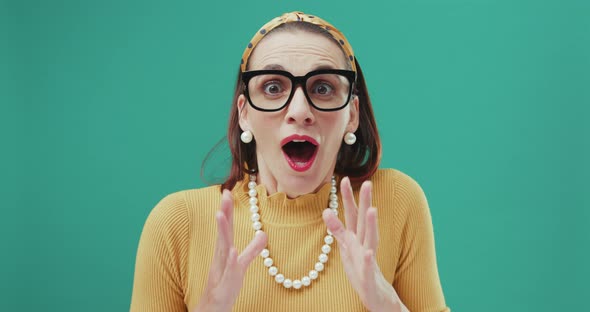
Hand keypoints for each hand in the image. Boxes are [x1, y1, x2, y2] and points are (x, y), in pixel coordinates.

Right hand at [193, 190, 267, 311]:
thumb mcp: (241, 265)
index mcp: (224, 251)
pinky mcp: (224, 285)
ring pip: (222, 248)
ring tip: (221, 214)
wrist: (213, 308)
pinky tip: (233, 250)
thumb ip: (252, 250)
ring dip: (222, 231)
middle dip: (224, 213)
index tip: (227, 191)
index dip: (227, 210)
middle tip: (224, 194)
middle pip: (223, 232)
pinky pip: (229, 271)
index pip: (226, 227)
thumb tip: (264, 234)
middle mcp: (220, 258)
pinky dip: (231, 260)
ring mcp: (221, 270)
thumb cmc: (225, 285)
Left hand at [322, 178, 408, 311]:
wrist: (376, 296)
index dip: (347, 197)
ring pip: (371, 240)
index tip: (343, 178)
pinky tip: (369, 253)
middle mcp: (363, 245)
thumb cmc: (360, 269)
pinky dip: (368, 260)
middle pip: (363, 221)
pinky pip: (368, 268)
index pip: (351, 215)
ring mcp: (367, 260)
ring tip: (372, 210)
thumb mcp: (346, 248)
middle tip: (368, 182)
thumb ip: (337, 229)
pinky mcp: (369, 277)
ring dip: (371, 225)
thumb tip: (326, 210)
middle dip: (365, 202)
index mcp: (356, 238)